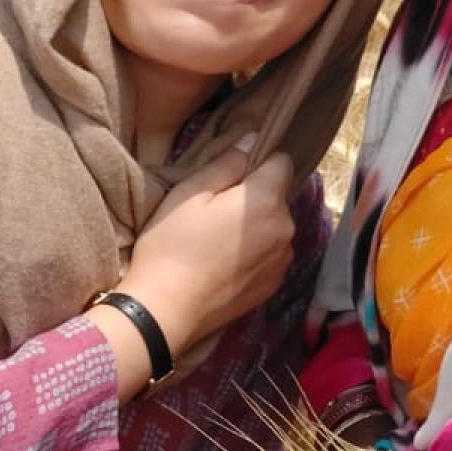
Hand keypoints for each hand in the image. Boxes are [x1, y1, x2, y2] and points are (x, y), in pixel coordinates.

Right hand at [115, 134, 296, 356]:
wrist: (165, 311)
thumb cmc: (171, 246)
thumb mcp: (189, 195)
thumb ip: (227, 164)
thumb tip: (253, 139)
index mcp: (267, 201)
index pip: (282, 162)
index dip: (260, 161)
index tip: (234, 174)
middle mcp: (286, 228)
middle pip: (278, 196)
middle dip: (255, 196)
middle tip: (216, 210)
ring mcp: (284, 258)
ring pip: (276, 226)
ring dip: (258, 225)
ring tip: (219, 240)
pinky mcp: (275, 283)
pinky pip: (272, 253)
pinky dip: (257, 251)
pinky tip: (226, 262)